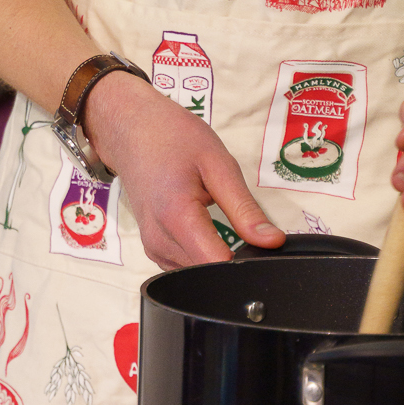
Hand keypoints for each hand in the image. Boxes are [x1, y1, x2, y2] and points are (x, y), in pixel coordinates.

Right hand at [83, 71, 284, 269]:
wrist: (131, 130)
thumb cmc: (173, 139)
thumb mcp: (218, 164)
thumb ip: (245, 209)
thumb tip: (272, 241)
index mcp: (176, 217)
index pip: (218, 265)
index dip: (246, 262)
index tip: (261, 248)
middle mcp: (159, 240)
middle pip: (208, 274)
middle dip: (235, 261)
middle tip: (248, 230)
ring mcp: (153, 248)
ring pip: (197, 274)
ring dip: (218, 258)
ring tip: (226, 225)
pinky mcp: (153, 249)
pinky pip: (185, 266)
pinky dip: (203, 255)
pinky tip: (210, 231)